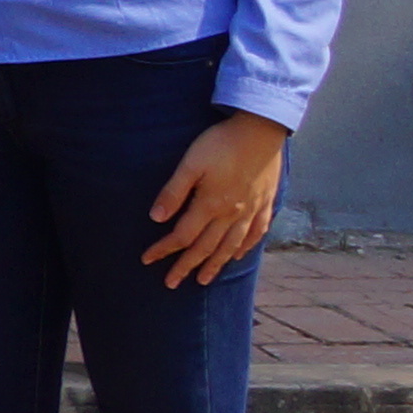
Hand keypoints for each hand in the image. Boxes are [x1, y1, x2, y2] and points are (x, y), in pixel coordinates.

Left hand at [142, 112, 284, 283]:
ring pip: (231, 246)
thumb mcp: (190, 163)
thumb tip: (156, 218)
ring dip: (215, 265)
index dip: (163, 249)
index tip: (147, 260)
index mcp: (211, 205)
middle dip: (186, 266)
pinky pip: (256, 234)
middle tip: (171, 283)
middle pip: (205, 248)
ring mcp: (252, 211)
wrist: (261, 129)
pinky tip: (237, 256)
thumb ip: (173, 191)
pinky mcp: (266, 203)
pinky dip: (244, 248)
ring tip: (203, 280)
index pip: (182, 236)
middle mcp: (232, 214)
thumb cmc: (221, 143)